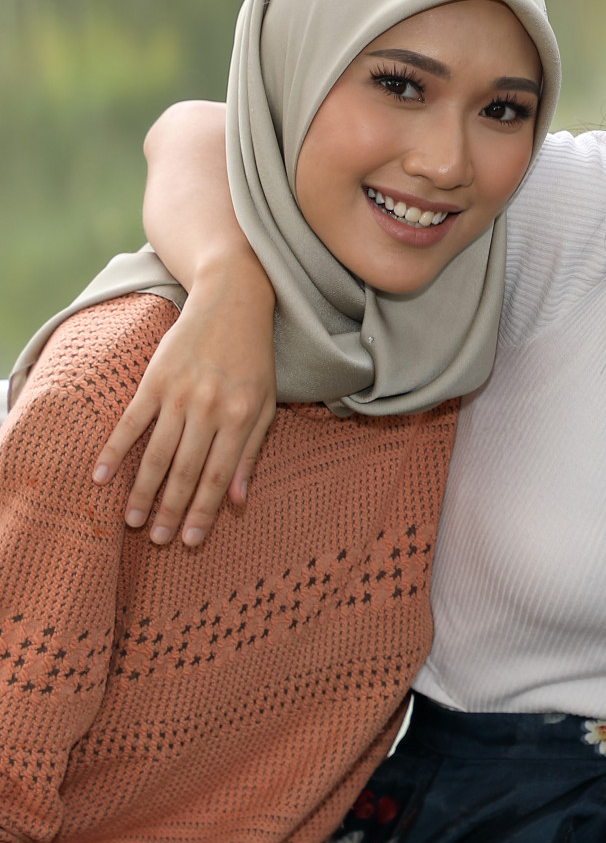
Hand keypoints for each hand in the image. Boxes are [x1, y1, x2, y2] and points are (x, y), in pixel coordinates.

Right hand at [94, 263, 276, 546]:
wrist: (232, 302)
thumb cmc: (254, 359)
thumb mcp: (266, 404)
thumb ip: (252, 452)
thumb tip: (239, 501)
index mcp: (243, 417)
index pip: (220, 475)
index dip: (203, 511)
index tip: (189, 539)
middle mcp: (211, 408)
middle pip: (186, 470)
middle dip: (170, 509)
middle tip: (157, 540)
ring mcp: (180, 394)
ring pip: (157, 453)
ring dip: (142, 491)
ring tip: (132, 521)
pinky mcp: (154, 380)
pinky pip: (130, 422)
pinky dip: (115, 450)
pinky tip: (101, 476)